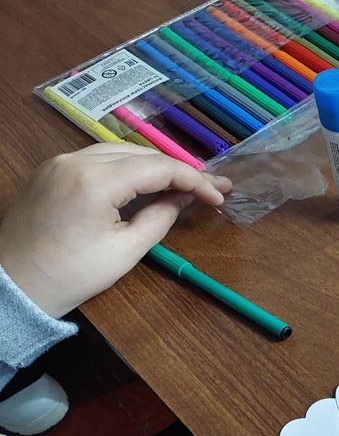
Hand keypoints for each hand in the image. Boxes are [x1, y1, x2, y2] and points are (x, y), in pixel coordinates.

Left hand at [0, 143, 230, 316]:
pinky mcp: (51, 170)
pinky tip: (146, 180)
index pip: (158, 167)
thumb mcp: (127, 251)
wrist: (14, 284)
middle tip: (212, 186)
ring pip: (119, 151)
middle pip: (140, 153)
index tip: (220, 196)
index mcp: (95, 181)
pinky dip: (127, 166)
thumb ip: (161, 217)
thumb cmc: (72, 274)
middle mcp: (75, 160)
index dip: (195, 180)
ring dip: (154, 164)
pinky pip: (97, 157)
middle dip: (179, 168)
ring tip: (184, 181)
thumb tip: (184, 196)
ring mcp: (59, 162)